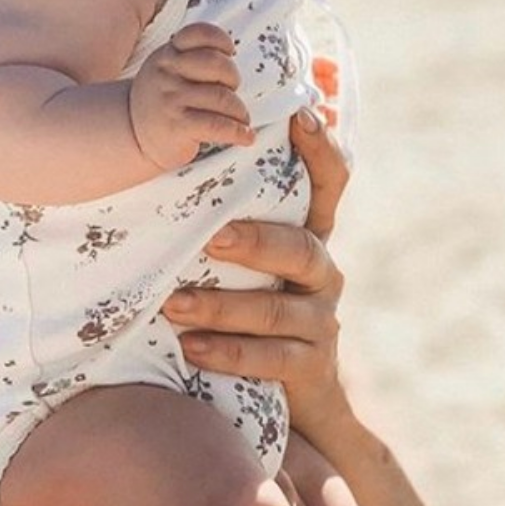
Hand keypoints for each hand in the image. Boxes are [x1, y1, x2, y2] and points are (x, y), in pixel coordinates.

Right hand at [129, 22, 253, 169]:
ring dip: (239, 111)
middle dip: (233, 78)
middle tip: (230, 90)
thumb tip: (229, 57)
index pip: (198, 34)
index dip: (221, 40)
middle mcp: (168, 73)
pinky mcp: (178, 125)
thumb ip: (190, 57)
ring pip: (222, 97)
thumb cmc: (160, 99)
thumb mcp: (165, 69)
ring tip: (240, 118)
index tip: (229, 52)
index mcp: (167, 54)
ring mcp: (172, 99)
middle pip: (217, 64)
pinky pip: (218, 125)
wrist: (130, 134)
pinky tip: (246, 137)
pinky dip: (238, 132)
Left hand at [161, 107, 348, 430]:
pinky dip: (228, 352)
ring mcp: (321, 319)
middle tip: (210, 238)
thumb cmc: (252, 299)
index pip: (330, 182)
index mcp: (311, 231)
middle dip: (256, 241)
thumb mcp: (248, 254)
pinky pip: (271, 357)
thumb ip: (229, 213)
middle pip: (301, 247)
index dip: (321, 148)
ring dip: (222, 306)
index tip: (297, 115)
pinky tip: (190, 347)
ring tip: (174, 304)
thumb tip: (177, 156)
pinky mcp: (310, 363)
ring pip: (277, 309)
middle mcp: (323, 270)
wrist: (294, 390)